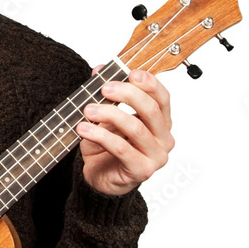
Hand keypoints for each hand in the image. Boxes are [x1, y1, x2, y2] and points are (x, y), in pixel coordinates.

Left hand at [76, 67, 174, 195]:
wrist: (100, 178)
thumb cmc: (108, 146)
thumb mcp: (107, 114)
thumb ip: (107, 92)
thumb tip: (100, 69)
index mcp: (161, 122)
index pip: (162, 98)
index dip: (148, 83)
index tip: (129, 72)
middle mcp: (164, 139)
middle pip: (150, 109)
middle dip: (126, 94)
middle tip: (103, 88)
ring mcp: (156, 157)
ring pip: (135, 127)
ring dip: (109, 114)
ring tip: (87, 109)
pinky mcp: (141, 171)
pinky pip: (121, 148)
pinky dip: (100, 135)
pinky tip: (84, 129)